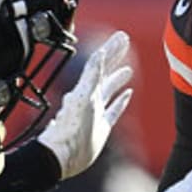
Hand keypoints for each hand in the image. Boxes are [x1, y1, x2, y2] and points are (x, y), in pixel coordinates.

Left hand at [38, 30, 133, 178]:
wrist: (64, 155)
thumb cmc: (71, 128)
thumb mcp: (84, 98)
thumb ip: (92, 76)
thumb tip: (100, 54)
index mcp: (86, 89)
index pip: (100, 63)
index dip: (111, 49)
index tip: (122, 37)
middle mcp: (90, 97)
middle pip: (104, 73)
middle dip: (115, 57)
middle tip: (125, 42)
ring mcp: (96, 111)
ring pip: (109, 89)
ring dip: (117, 78)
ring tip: (127, 69)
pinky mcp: (102, 126)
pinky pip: (113, 109)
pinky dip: (121, 100)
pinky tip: (127, 94)